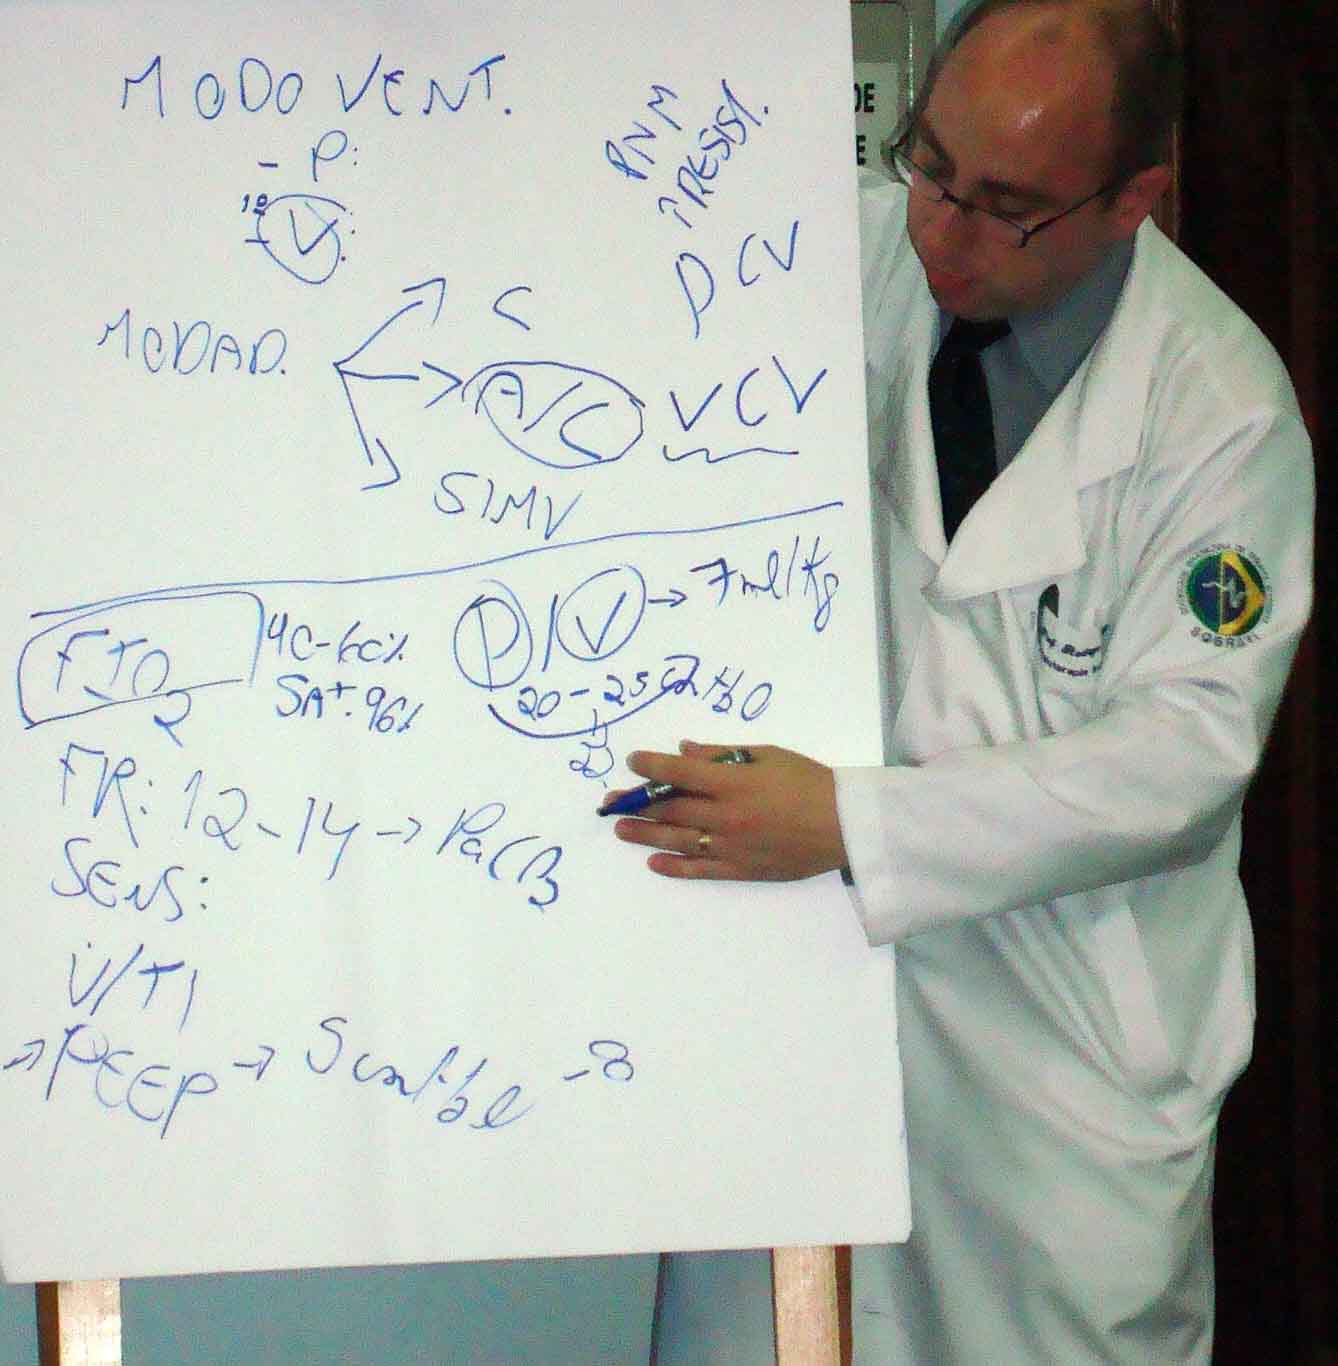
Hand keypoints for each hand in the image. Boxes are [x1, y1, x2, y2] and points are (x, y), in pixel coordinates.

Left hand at [609, 739, 846, 880]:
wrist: (845, 825)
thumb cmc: (809, 781)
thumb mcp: (768, 755)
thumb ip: (723, 755)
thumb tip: (684, 750)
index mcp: (733, 783)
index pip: (678, 773)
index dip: (651, 766)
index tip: (633, 761)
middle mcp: (725, 816)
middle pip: (669, 809)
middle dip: (636, 804)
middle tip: (611, 802)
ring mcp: (731, 845)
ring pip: (676, 840)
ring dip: (644, 835)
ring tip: (621, 830)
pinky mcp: (741, 869)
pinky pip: (699, 870)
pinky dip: (674, 867)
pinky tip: (654, 862)